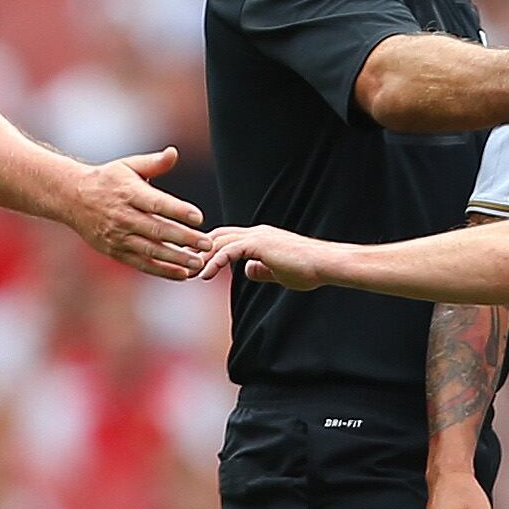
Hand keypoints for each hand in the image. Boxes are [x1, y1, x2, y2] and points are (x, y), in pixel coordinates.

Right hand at [73, 147, 208, 277]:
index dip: (178, 210)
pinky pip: (142, 263)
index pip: (157, 203)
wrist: (72, 197)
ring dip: (176, 259)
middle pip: (157, 229)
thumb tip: (173, 153)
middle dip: (184, 238)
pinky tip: (182, 274)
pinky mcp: (115, 251)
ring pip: (151, 250)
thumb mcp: (128, 165)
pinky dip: (162, 270)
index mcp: (128, 193)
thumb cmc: (108, 180)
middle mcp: (123, 216)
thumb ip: (154, 163)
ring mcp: (118, 236)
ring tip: (199, 263)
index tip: (199, 217)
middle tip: (207, 244)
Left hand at [196, 223, 330, 288]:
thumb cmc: (308, 269)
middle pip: (218, 237)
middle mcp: (256, 233)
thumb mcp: (279, 272)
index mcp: (259, 238)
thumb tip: (248, 271)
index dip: (210, 250)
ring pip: (220, 242)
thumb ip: (262, 269)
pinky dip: (214, 262)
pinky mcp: (259, 244)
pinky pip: (229, 251)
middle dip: (199, 251)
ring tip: (189, 273)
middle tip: (183, 266)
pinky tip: (204, 276)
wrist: (325, 264)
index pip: (227, 239)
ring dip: (202, 258)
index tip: (195, 264)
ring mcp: (257, 236)